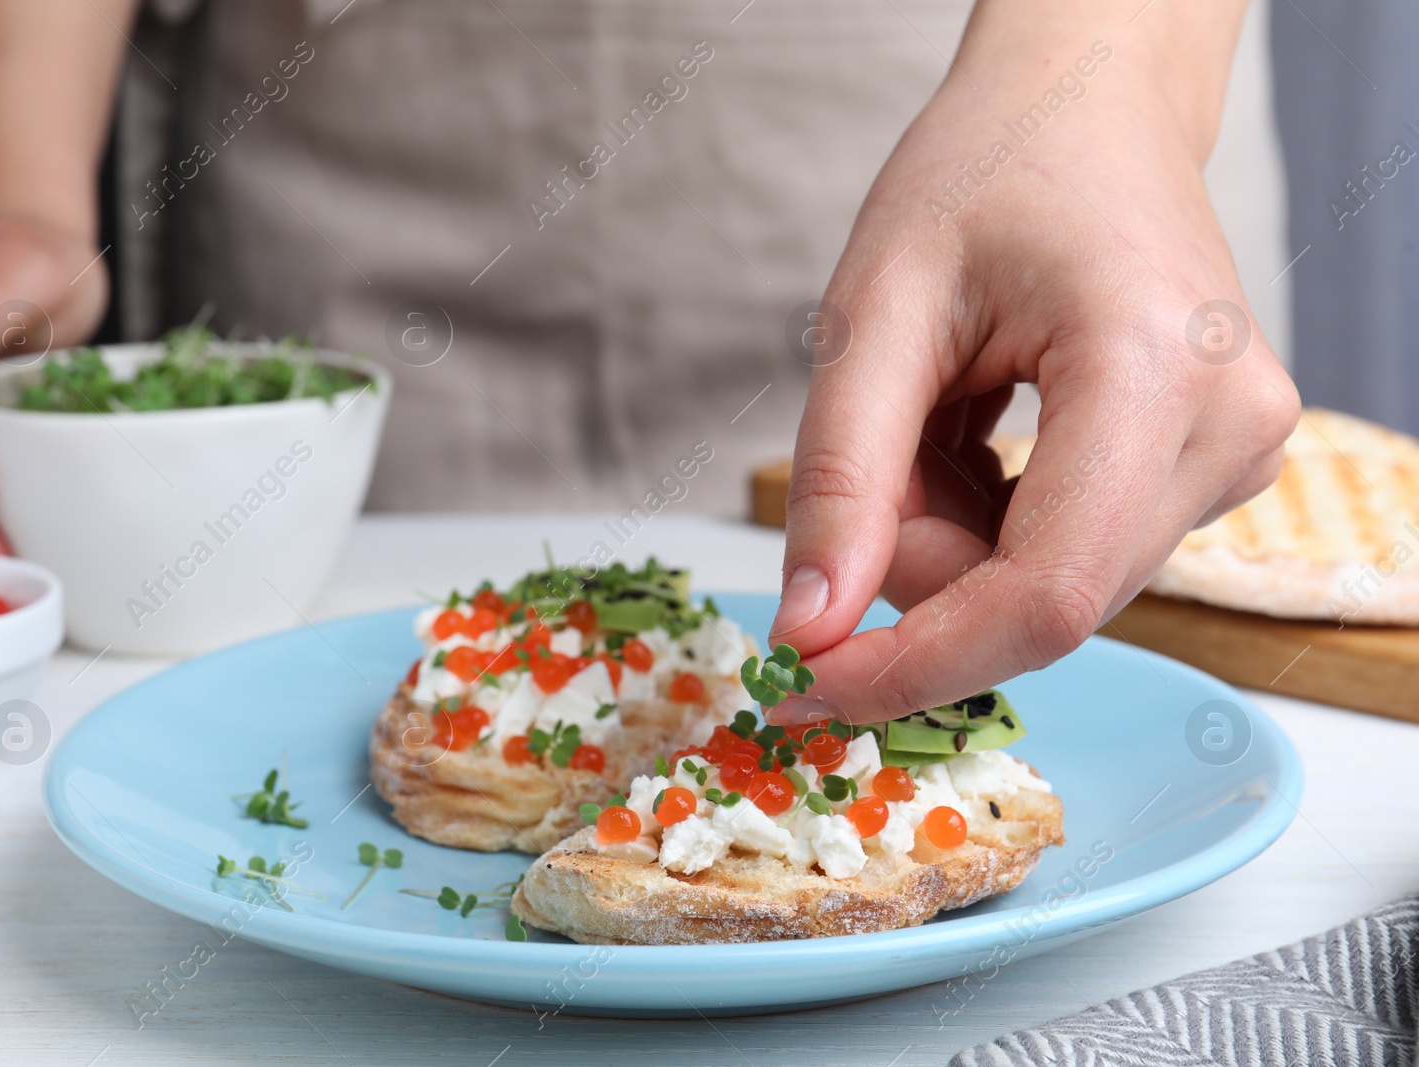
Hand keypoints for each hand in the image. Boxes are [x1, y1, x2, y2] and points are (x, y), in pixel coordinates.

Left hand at [767, 26, 1298, 724]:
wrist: (1088, 110)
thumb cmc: (989, 170)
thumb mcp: (876, 310)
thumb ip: (840, 479)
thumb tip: (810, 631)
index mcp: (1159, 371)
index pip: (1043, 596)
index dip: (916, 665)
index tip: (806, 686)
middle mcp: (1230, 432)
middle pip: (1039, 600)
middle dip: (921, 558)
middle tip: (884, 439)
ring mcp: (1236, 457)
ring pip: (1045, 587)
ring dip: (952, 532)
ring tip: (940, 408)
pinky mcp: (1211, 471)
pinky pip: (1069, 558)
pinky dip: (990, 522)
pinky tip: (981, 430)